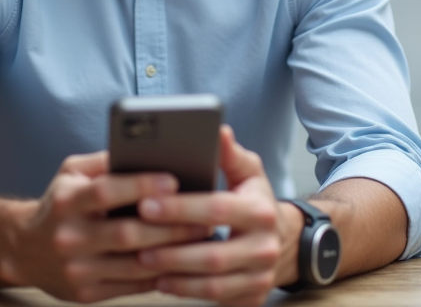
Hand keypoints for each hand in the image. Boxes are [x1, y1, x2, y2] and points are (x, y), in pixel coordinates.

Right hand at [8, 151, 210, 302]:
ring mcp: (77, 270)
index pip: (106, 191)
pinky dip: (160, 275)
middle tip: (205, 217)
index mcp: (67, 202)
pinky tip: (182, 263)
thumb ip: (105, 161)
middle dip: (170, 226)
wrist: (23, 249)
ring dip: (173, 254)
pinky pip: (132, 287)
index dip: (141, 185)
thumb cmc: (58, 203)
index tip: (174, 180)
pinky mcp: (86, 294)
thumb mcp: (71, 172)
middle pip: (127, 234)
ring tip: (202, 240)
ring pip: (135, 265)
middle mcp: (69, 237)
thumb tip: (146, 151)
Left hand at [136, 126, 283, 305]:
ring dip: (175, 276)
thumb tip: (218, 130)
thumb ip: (229, 154)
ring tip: (144, 263)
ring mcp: (260, 277)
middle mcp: (265, 247)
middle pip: (213, 254)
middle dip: (171, 250)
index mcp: (260, 210)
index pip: (216, 209)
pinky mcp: (252, 298)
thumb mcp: (248, 173)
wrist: (285, 242)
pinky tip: (163, 281)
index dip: (179, 208)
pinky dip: (186, 292)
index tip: (145, 204)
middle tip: (135, 242)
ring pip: (213, 284)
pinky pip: (216, 300)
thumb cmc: (254, 201)